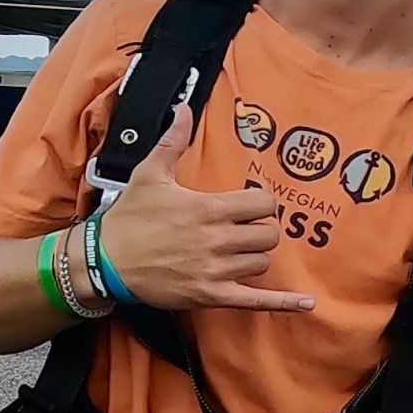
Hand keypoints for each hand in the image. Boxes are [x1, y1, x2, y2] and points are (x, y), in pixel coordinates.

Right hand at [96, 105, 314, 313]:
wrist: (105, 261)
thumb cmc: (129, 217)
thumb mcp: (150, 174)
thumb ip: (173, 141)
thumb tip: (183, 109)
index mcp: (210, 208)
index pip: (264, 203)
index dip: (260, 204)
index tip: (248, 206)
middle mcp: (218, 240)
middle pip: (268, 235)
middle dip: (259, 230)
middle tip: (241, 230)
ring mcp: (216, 271)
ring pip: (262, 263)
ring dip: (254, 257)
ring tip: (234, 252)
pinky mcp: (211, 296)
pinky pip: (256, 301)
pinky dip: (283, 302)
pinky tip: (306, 303)